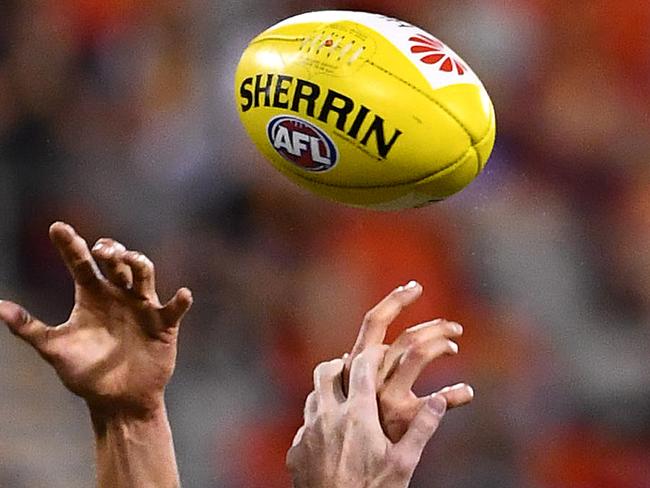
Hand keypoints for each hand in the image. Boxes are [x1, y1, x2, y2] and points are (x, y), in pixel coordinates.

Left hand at [0, 222, 192, 416]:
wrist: (117, 401)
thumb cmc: (86, 374)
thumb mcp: (55, 349)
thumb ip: (30, 328)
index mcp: (92, 297)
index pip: (80, 265)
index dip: (70, 245)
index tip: (57, 227)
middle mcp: (118, 296)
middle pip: (117, 262)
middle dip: (111, 250)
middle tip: (101, 249)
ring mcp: (142, 307)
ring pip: (144, 275)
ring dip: (139, 264)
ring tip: (129, 261)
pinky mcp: (163, 324)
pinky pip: (173, 309)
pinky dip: (180, 301)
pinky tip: (181, 295)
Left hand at [287, 346, 447, 487]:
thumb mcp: (404, 463)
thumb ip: (422, 428)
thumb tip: (439, 400)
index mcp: (356, 415)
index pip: (361, 366)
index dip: (372, 354)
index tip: (381, 352)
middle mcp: (327, 416)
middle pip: (327, 371)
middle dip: (342, 364)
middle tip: (357, 370)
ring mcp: (308, 433)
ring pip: (312, 395)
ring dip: (327, 391)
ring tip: (344, 399)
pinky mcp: (296, 451)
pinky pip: (304, 424)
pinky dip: (317, 420)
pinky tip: (330, 434)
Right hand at [344, 281, 473, 440]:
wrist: (347, 466)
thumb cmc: (351, 427)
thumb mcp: (348, 392)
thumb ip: (358, 371)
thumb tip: (365, 350)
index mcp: (358, 366)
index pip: (374, 322)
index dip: (394, 301)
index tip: (414, 286)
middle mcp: (371, 375)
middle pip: (406, 335)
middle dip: (433, 324)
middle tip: (453, 325)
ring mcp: (387, 395)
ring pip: (419, 352)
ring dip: (441, 345)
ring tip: (454, 345)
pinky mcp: (403, 417)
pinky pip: (437, 398)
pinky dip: (456, 393)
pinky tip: (466, 392)